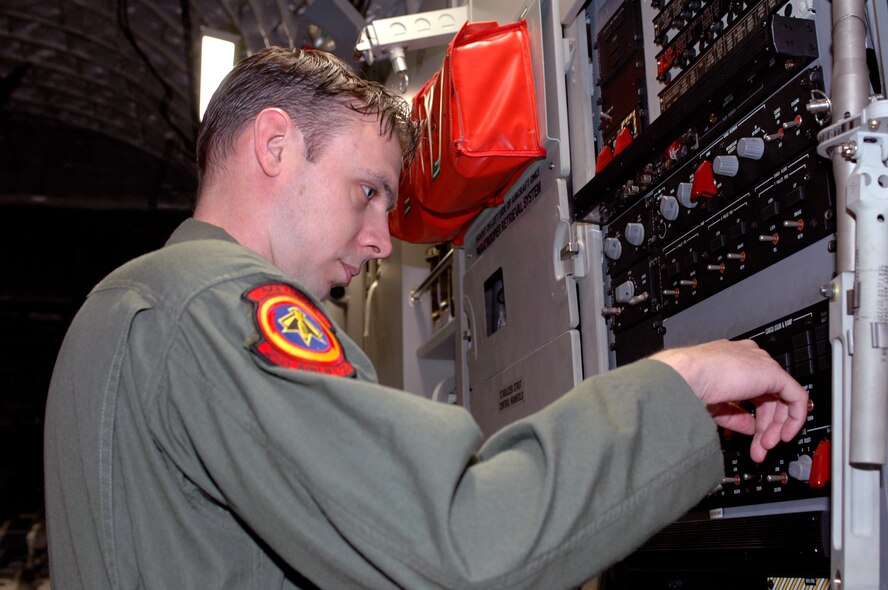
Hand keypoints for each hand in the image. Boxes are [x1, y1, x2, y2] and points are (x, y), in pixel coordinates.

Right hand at [651, 339, 808, 462]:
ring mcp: (761, 363)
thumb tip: (750, 428)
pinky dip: (794, 418)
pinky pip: (796, 396)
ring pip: (783, 398)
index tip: (753, 437)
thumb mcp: (716, 405)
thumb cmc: (687, 383)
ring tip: (765, 446)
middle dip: (766, 427)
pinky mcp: (772, 372)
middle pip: (769, 397)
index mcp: (733, 361)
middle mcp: (749, 359)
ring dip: (775, 427)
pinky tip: (784, 434)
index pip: (755, 391)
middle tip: (760, 447)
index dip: (757, 417)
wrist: (685, 376)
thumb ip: (736, 415)